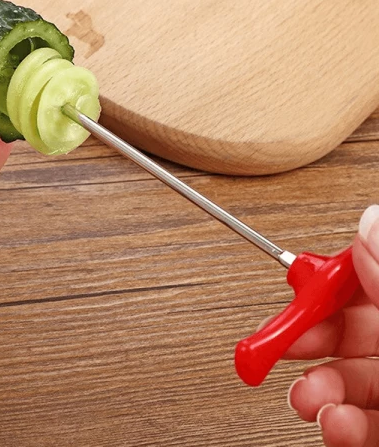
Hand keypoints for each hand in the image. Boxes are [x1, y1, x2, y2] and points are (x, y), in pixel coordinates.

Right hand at [280, 205, 378, 446]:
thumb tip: (369, 221)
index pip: (359, 280)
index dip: (324, 283)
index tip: (297, 290)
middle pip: (342, 330)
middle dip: (303, 340)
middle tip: (278, 344)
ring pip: (342, 381)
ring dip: (312, 390)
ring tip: (307, 397)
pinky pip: (357, 425)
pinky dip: (336, 427)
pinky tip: (333, 424)